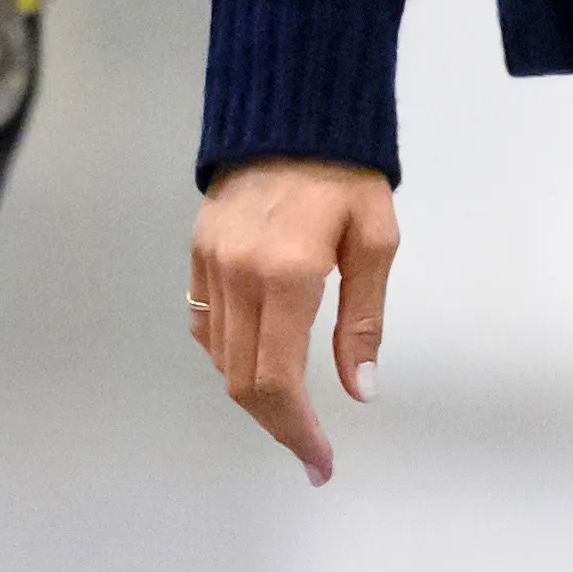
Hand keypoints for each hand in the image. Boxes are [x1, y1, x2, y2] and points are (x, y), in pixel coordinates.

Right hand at [189, 160, 398, 481]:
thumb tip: (359, 390)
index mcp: (287, 276)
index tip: (319, 462)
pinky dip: (230, 354)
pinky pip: (206, 324)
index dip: (295, 431)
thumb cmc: (347, 172)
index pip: (276, 380)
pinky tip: (261, 356)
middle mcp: (238, 277)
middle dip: (277, 423)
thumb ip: (362, 320)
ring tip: (294, 408)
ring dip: (254, 392)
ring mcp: (210, 265)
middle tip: (312, 450)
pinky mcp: (197, 254)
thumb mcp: (375, 240)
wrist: (292, 109)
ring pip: (220, 357)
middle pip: (241, 380)